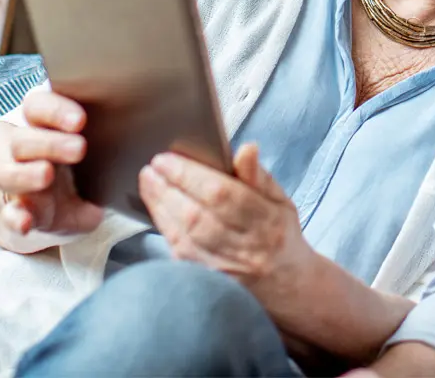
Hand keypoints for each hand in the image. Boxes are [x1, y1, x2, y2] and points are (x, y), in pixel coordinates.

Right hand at [0, 91, 103, 238]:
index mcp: (35, 125)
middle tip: (79, 148)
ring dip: (27, 174)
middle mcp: (14, 149)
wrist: (30, 211)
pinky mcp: (5, 213)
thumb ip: (104, 150)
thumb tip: (144, 155)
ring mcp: (5, 181)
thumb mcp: (80, 153)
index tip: (81, 120)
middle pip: (22, 139)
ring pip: (7, 174)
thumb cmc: (64, 170)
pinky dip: (15, 218)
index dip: (56, 111)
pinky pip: (6, 214)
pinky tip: (26, 221)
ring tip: (46, 175)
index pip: (37, 107)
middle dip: (50, 143)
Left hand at [139, 143, 315, 299]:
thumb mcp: (279, 200)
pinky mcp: (208, 281)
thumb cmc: (279, 235)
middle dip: (169, 188)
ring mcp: (225, 268)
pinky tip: (156, 209)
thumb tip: (246, 149)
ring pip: (184, 235)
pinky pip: (179, 253)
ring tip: (148, 182)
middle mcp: (246, 247)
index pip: (223, 194)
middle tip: (151, 168)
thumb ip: (258, 175)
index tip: (168, 158)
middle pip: (197, 215)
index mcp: (267, 220)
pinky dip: (164, 228)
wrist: (285, 284)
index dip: (191, 176)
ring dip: (161, 206)